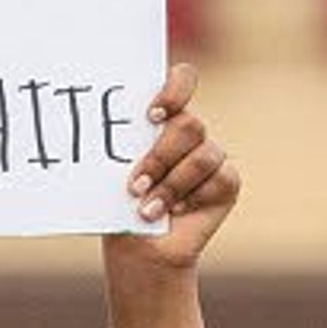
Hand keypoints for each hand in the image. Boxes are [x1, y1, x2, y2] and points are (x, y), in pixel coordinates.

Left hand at [109, 63, 236, 272]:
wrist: (139, 247)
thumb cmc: (121, 205)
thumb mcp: (113, 172)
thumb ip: (119, 148)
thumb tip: (99, 131)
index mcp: (163, 118)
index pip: (182, 80)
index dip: (175, 89)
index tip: (151, 115)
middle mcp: (190, 133)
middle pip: (189, 125)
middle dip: (159, 157)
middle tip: (135, 185)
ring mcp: (211, 156)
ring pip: (203, 155)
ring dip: (171, 185)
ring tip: (146, 208)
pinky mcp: (226, 182)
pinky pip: (219, 179)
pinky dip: (192, 198)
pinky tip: (175, 213)